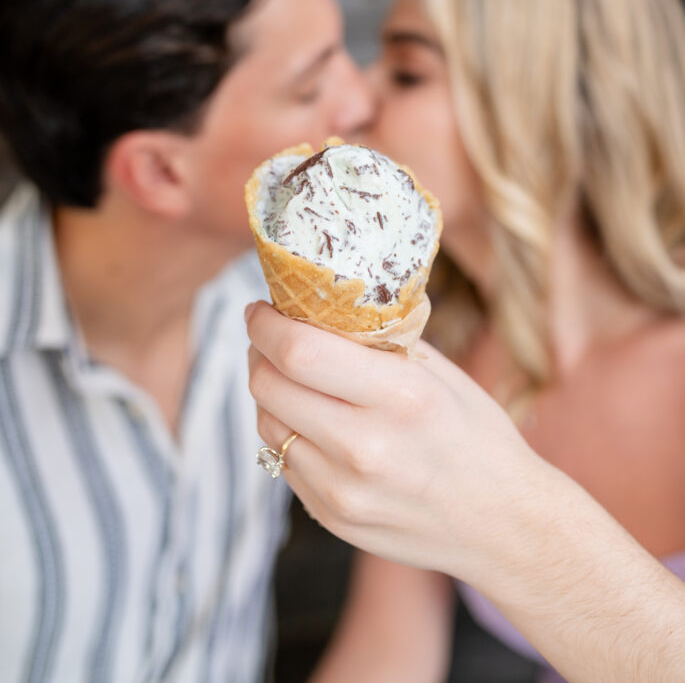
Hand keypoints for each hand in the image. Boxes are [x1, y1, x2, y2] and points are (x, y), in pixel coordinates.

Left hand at [246, 302, 538, 587]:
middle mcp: (365, 447)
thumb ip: (381, 342)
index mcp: (400, 397)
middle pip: (269, 385)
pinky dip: (287, 432)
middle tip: (268, 336)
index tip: (260, 309)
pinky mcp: (332, 517)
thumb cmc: (478, 437)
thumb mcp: (441, 375)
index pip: (299, 351)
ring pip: (267, 424)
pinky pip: (283, 462)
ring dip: (268, 392)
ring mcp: (344, 490)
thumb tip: (323, 305)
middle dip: (258, 352)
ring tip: (291, 377)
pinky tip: (312, 421)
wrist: (504, 526)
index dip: (266, 324)